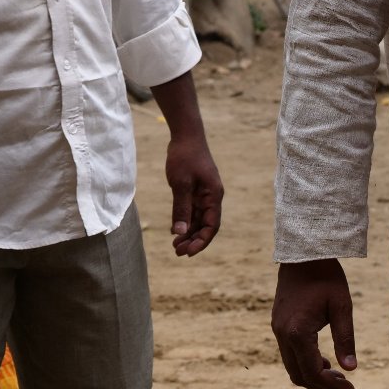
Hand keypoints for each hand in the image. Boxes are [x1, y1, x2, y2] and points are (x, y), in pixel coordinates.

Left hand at [165, 132, 221, 255]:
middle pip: (206, 225)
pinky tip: (175, 231)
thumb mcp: (181, 184)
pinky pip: (192, 211)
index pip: (212, 225)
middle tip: (177, 252)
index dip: (202, 241)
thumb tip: (180, 232)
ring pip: (198, 220)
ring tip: (175, 246)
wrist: (186, 136)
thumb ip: (181, 208)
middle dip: (194, 240)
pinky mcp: (195, 190)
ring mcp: (204, 194)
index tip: (188, 252)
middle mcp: (212, 197)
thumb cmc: (185, 157)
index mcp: (214, 195)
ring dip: (188, 233)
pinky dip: (185, 222)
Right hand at [271, 259, 357, 388]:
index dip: (331, 385)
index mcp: (298, 332)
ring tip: (339, 378)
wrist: (303, 254)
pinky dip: (306, 364)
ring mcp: (278, 331)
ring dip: (314, 377)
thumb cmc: (326, 277)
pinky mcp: (279, 326)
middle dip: (323, 386)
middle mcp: (282, 335)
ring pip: (293, 367)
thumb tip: (352, 369)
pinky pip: (290, 355)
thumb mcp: (341, 306)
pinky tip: (325, 362)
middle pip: (300, 375)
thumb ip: (345, 338)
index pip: (313, 372)